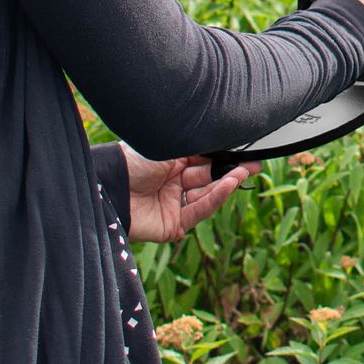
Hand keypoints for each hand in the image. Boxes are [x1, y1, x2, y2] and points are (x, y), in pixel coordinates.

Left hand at [119, 143, 261, 242]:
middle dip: (230, 170)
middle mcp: (173, 182)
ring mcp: (173, 204)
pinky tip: (228, 185)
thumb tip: (222, 138)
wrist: (110, 185)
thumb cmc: (133, 160)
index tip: (246, 152)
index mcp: (170, 161)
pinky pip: (198, 211)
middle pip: (208, 177)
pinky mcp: (172, 225)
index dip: (224, 157)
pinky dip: (214, 199)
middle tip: (253, 164)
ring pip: (206, 195)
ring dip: (225, 184)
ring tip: (242, 172)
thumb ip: (196, 148)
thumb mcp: (168, 147)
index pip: (203, 160)